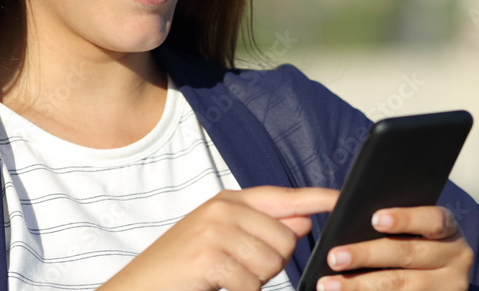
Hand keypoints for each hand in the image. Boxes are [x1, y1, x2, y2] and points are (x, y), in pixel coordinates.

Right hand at [98, 185, 337, 290]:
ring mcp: (214, 230)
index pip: (283, 196)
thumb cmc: (181, 270)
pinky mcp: (208, 257)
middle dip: (270, 265)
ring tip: (223, 278)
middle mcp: (223, 208)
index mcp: (228, 200)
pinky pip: (251, 284)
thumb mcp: (220, 240)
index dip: (317, 198)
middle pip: (285, 239)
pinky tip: (215, 287)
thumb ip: (261, 228)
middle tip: (235, 270)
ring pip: (272, 263)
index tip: (343, 198)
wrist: (136, 289)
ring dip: (254, 281)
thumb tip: (303, 219)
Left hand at [317, 205, 472, 290]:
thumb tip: (355, 222)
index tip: (374, 219)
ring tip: (330, 284)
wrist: (438, 284)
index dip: (404, 218)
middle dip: (366, 255)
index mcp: (450, 231)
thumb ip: (395, 225)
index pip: (433, 220)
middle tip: (334, 257)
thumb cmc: (417, 248)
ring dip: (360, 285)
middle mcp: (456, 258)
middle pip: (407, 254)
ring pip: (400, 286)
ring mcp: (449, 287)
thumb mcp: (417, 234)